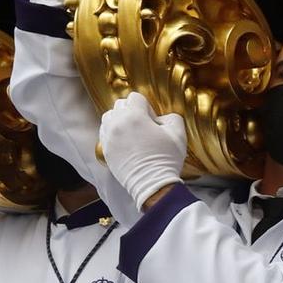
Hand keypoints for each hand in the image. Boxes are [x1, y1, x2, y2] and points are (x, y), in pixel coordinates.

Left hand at [98, 92, 187, 212]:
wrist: (152, 185)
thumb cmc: (166, 159)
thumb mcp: (179, 134)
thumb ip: (172, 117)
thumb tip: (161, 118)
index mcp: (134, 116)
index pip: (135, 97)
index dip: (147, 106)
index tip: (153, 121)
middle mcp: (117, 123)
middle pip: (120, 104)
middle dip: (132, 110)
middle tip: (143, 126)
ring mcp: (109, 136)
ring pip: (109, 116)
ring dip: (119, 119)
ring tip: (131, 131)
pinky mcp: (106, 149)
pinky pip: (104, 132)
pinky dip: (112, 132)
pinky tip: (124, 142)